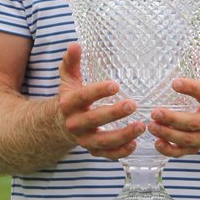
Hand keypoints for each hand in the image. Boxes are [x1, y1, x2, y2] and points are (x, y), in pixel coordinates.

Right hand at [56, 43, 143, 159]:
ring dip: (122, 135)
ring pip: (103, 141)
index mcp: (68, 104)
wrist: (58, 125)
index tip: (115, 85)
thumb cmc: (69, 98)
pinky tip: (135, 144)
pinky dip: (120, 152)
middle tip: (133, 104)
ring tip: (141, 126)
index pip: (83, 97)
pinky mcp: (93, 150)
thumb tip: (75, 44)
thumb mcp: (68, 79)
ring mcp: (84, 140)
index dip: (98, 91)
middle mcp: (75, 123)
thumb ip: (71, 62)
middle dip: (114, 113)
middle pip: (94, 120)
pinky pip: (107, 155)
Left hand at [149, 49, 199, 157]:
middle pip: (194, 122)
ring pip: (187, 139)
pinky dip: (169, 150)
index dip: (192, 88)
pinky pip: (182, 152)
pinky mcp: (196, 147)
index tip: (174, 83)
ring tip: (151, 126)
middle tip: (154, 112)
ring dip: (168, 134)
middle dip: (174, 119)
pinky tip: (156, 143)